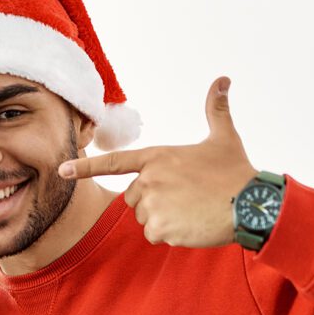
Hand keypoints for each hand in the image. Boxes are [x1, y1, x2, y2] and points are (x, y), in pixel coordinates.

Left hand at [58, 77, 257, 247]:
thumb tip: (223, 79)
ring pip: (145, 219)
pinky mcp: (161, 228)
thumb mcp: (224, 137)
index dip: (86, 166)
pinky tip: (192, 225)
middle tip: (185, 197)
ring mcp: (153, 205)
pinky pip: (156, 235)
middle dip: (154, 201)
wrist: (251, 205)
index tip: (62, 171)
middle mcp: (149, 180)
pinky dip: (172, 234)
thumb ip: (216, 110)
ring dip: (164, 219)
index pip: (113, 162)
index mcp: (157, 157)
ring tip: (192, 210)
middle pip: (133, 198)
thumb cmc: (237, 172)